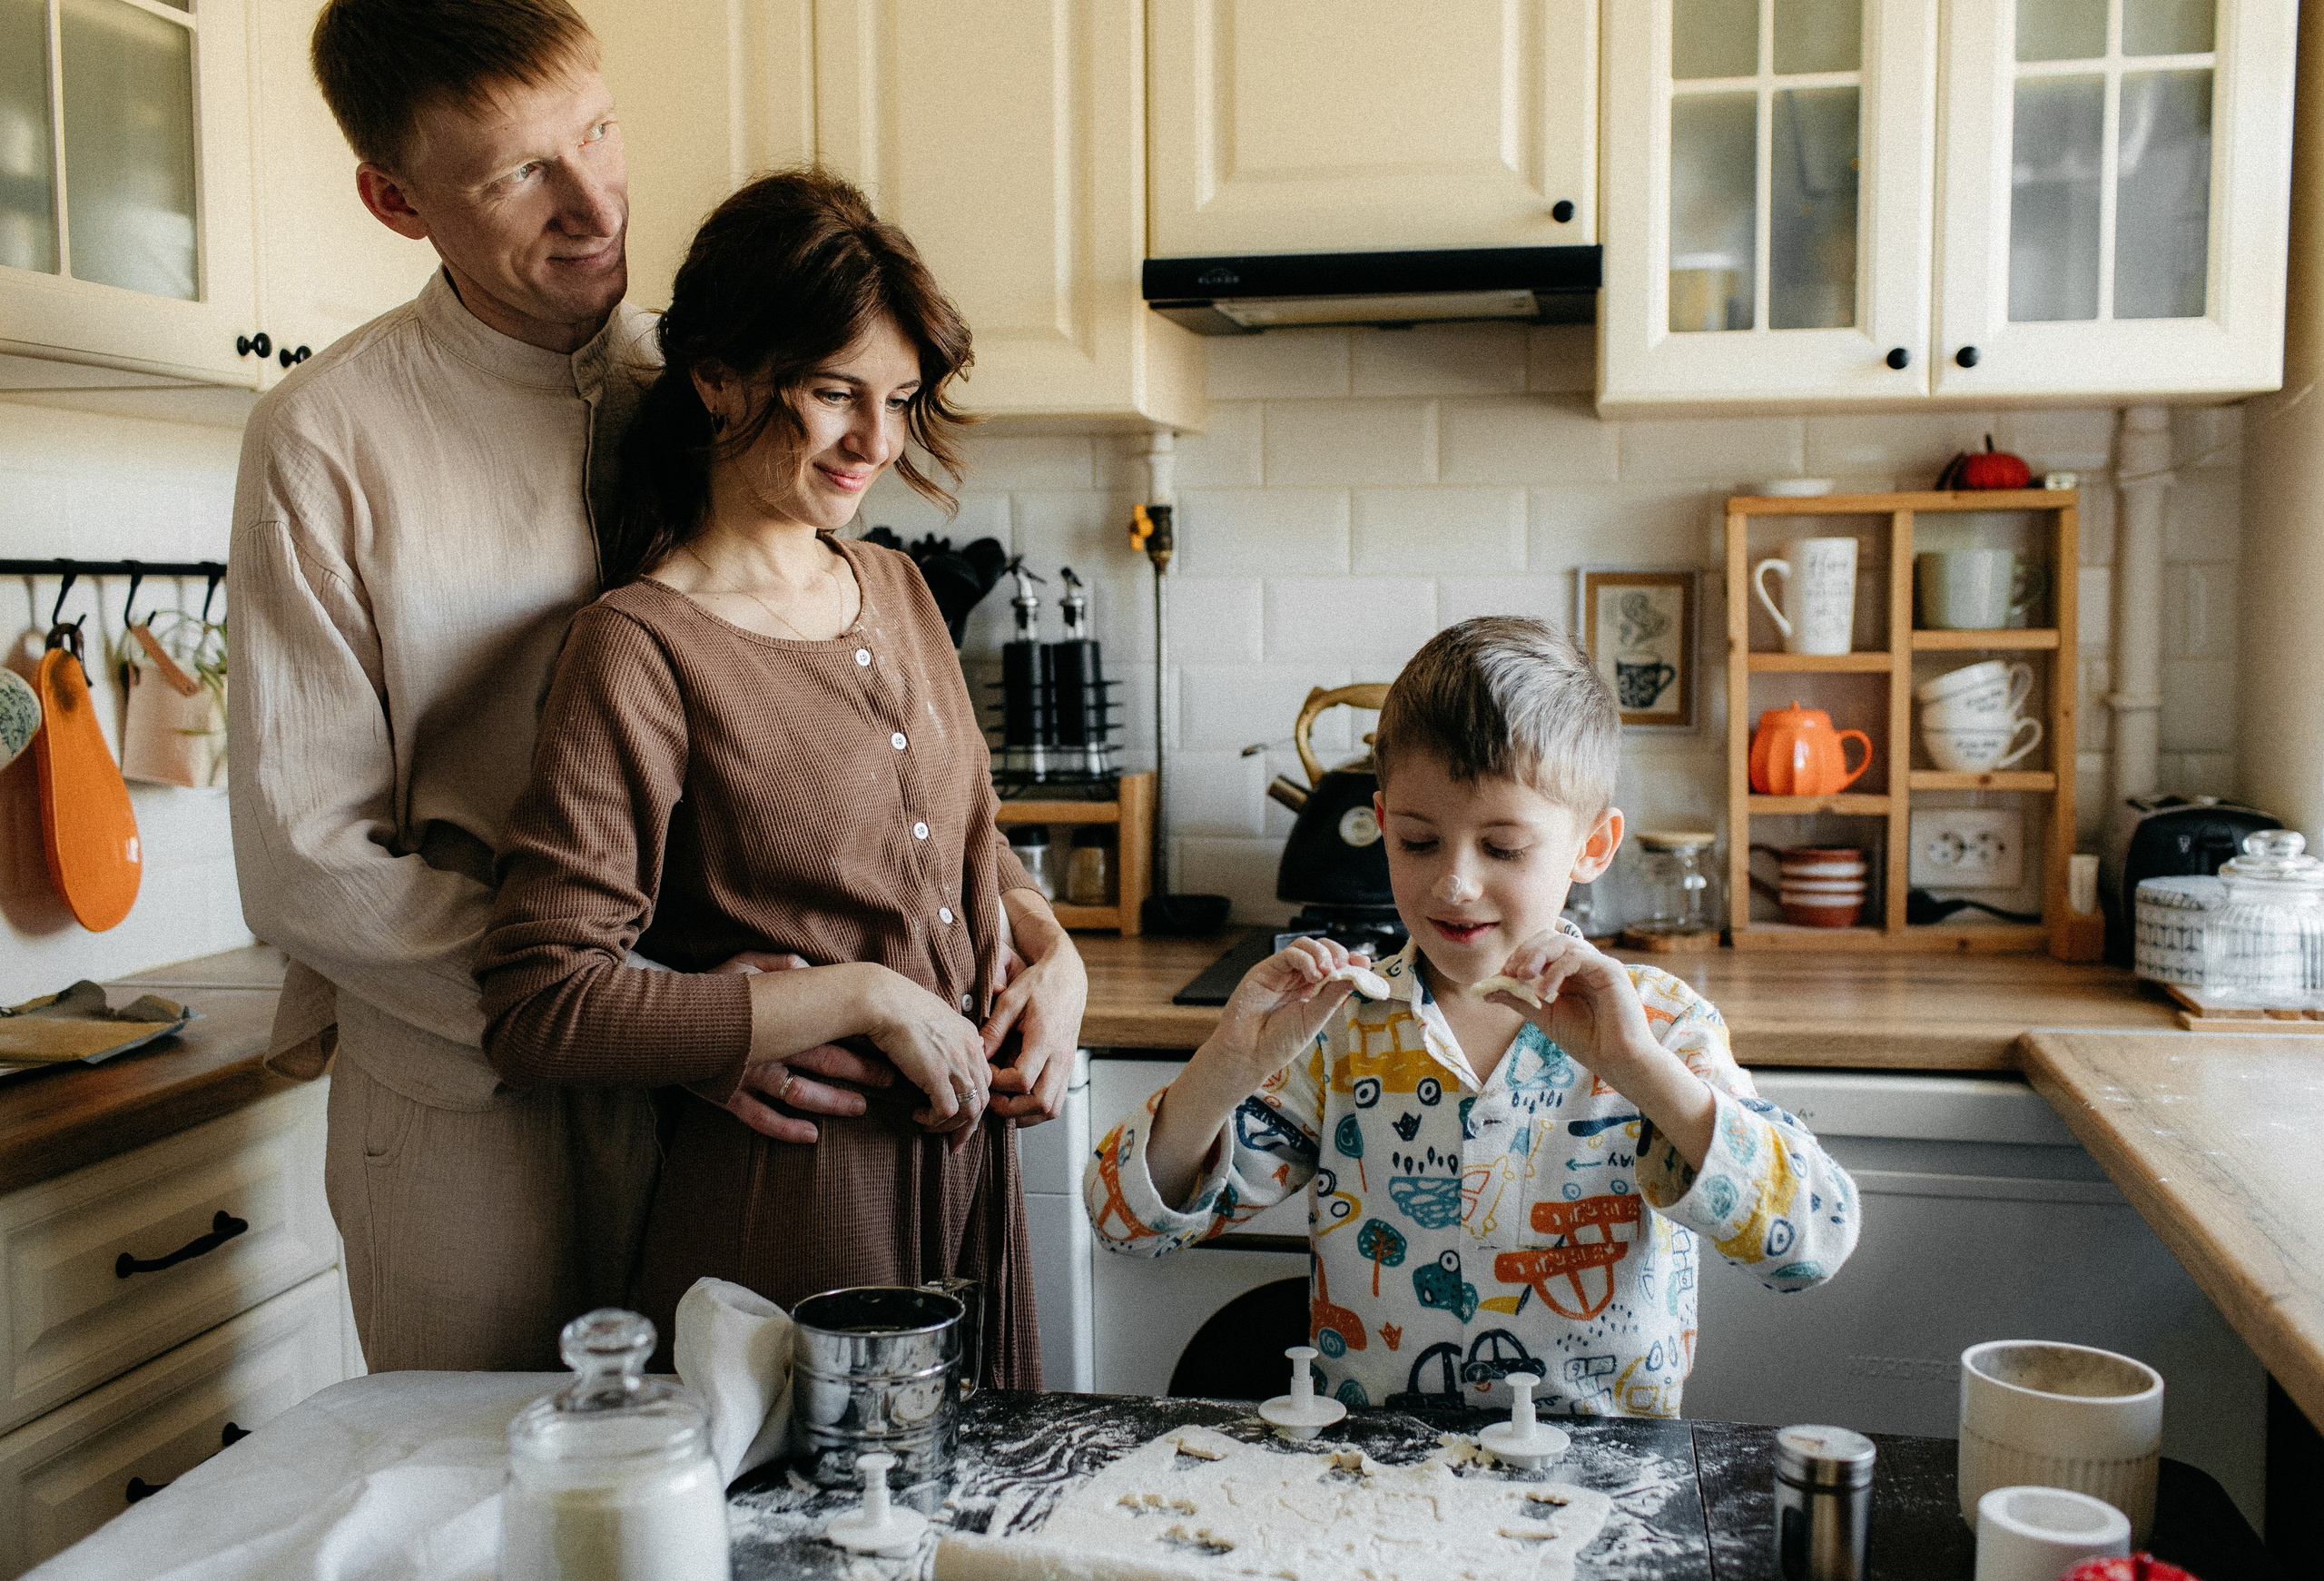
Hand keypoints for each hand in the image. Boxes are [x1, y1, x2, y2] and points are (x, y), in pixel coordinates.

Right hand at [712, 952, 896, 1143]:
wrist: (657, 1019)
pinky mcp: (727, 1096)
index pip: (827, 1029)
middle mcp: (767, 1048)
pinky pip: (759, 1118)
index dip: (859, 1038)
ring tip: (859, 1107)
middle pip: (822, 1062)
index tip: (886, 1045)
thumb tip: (803, 966)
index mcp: (776, 1018)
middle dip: (859, 1072)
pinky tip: (810, 1136)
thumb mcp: (739, 966)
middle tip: (887, 1080)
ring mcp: (747, 1075)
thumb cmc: (705, 990)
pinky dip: (785, 1129)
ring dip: (831, 1102)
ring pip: (798, 1093)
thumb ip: (774, 965)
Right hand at [865, 971, 992, 1149]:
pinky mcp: (937, 1075)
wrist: (886, 1001)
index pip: (984, 1079)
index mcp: (970, 1038)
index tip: (961, 1118)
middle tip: (954, 1141)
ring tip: (931, 1128)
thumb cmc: (901, 1006)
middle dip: (969, 1125)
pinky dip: (934, 1121)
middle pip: (983, 1098)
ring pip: (970, 1110)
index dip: (975, 1101)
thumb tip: (960, 1052)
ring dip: (951, 1126)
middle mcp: (969, 1052)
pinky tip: (918, 1116)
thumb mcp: (937, 1018)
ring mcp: (956, 1064)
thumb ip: (951, 1037)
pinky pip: (947, 1111)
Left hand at [982, 930, 1086, 1127]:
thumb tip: (978, 1054)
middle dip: (1011, 1109)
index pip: (1023, 1080)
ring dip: (1024, 1114)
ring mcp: (1066, 1066)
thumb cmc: (1040, 985)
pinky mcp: (1067, 1069)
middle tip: (991, 1096)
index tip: (986, 1071)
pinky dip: (1035, 1108)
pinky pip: (1055, 1101)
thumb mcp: (1011, 1000)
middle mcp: (1061, 1058)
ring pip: (1051, 1109)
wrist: (1068, 978)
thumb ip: (994, 1029)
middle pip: (1040, 1103)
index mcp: (1046, 1039)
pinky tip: (1018, 1097)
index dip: (999, 1083)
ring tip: (1003, 1100)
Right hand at [1212, 936, 1366, 1086]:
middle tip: (1343, 967)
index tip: (1364, 964)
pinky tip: (1312, 973)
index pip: (1335, 967)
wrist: (1249, 1052)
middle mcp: (1298, 979)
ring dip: (1322, 953)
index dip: (1350, 961)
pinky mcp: (1267, 969)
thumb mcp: (1315, 1018)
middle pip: (1323, 951)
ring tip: (1326, 971)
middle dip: (1338, 954)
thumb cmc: (1278, 1042)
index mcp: (1313, 991)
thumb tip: (1357, 975)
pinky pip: (1289, 953)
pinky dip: (1305, 958)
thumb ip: (1334, 995)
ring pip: (1306, 946)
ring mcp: (1283, 973)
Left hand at [1483, 930, 1658, 1081]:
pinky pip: (1578, 957)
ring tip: (1523, 976)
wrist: (1617, 1060)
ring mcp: (1598, 964)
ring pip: (1563, 942)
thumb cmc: (1586, 1041)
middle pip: (1550, 938)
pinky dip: (1557, 969)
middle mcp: (1584, 964)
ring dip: (1537, 955)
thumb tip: (1486, 990)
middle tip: (1510, 971)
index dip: (1518, 957)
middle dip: (1526, 951)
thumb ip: (1518, 1000)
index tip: (1501, 975)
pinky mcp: (1610, 970)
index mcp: (1569, 972)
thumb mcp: (1544, 1017)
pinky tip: (1546, 990)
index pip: (1540, 949)